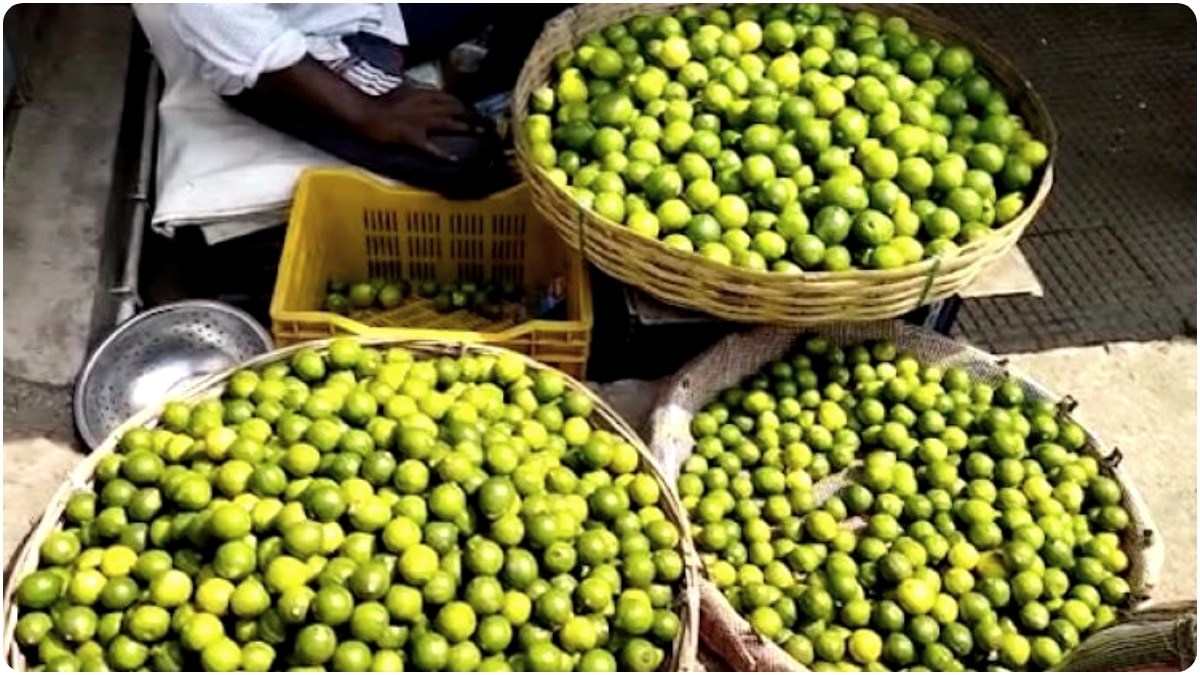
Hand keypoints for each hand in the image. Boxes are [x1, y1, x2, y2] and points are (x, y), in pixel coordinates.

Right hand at [355, 86, 487, 159]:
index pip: (448, 97)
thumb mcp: (401, 92)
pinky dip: (443, 154)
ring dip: (466, 127)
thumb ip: (416, 94)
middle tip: (485, 122)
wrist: (364, 113)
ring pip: (448, 124)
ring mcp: (419, 122)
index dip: (462, 104)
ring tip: (481, 132)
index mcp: (421, 94)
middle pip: (454, 108)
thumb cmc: (378, 103)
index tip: (472, 110)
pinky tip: (454, 160)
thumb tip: (427, 95)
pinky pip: (431, 147)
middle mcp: (424, 106)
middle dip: (471, 114)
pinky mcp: (412, 138)